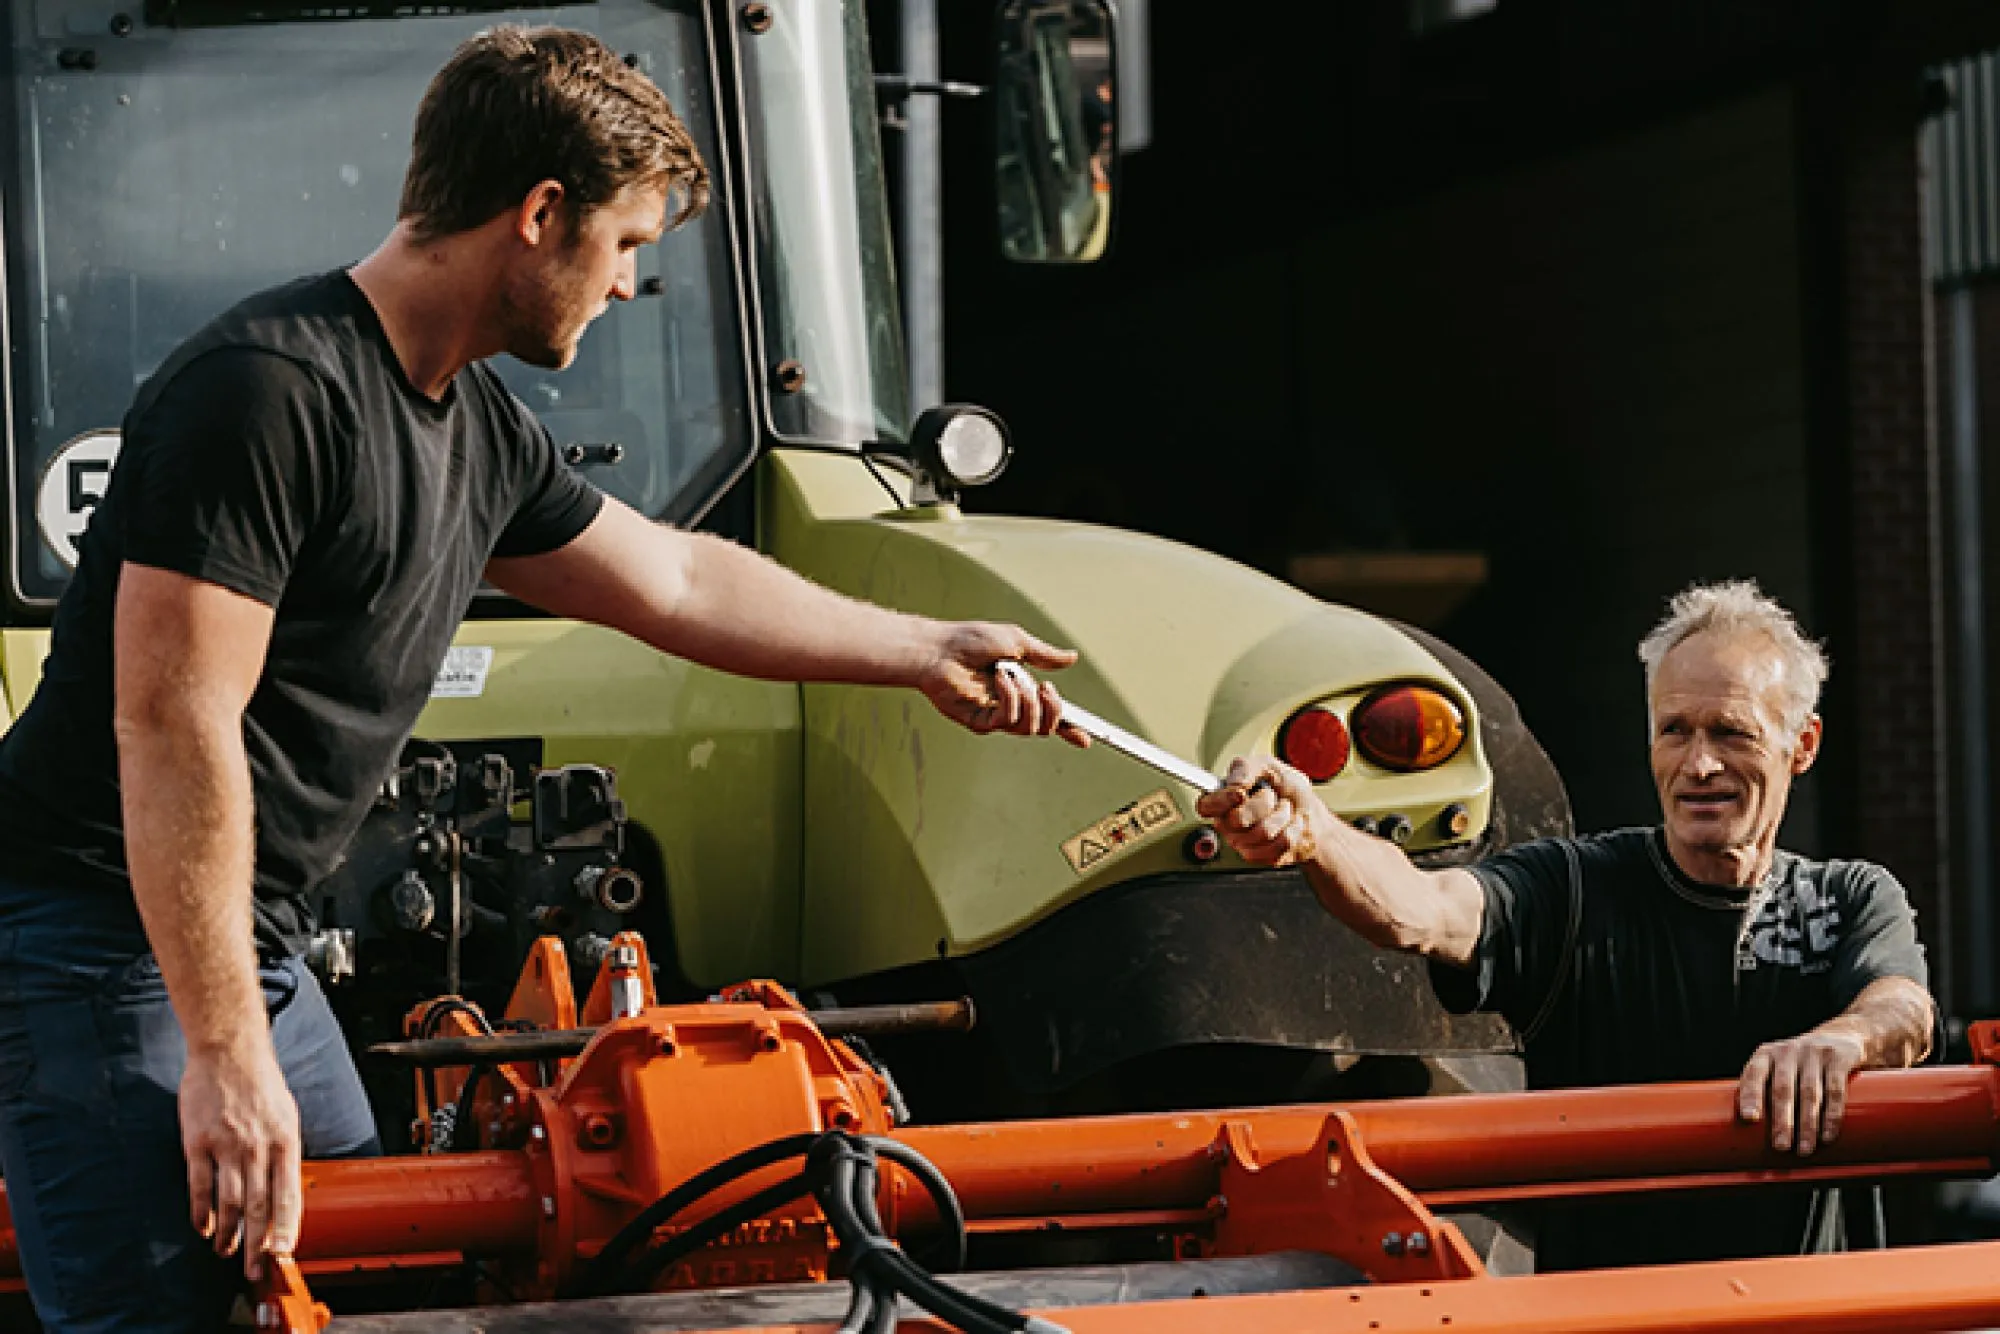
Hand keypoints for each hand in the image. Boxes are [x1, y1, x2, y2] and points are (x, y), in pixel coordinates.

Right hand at [181, 1042, 302, 1280]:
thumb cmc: (261, 1084)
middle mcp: (258, 1147)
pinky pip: (199, 1186)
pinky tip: (203, 1227)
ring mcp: (227, 1145)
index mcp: (285, 1141)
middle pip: (259, 1207)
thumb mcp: (286, 1116)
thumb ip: (284, 1153)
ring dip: (228, 1234)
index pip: (289, 1196)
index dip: (285, 1229)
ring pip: (229, 1202)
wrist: (229, 1051)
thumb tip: (285, 1191)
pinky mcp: (197, 1142)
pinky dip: (201, 1212)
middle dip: (257, 1245)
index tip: (283, 1254)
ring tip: (226, 1252)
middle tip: (254, 1270)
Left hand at [920, 622, 1088, 746]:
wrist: (940, 647)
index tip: (1087, 736)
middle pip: (1046, 727)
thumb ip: (1044, 654)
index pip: (1049, 713)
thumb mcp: (1016, 641)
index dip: (1069, 727)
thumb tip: (1071, 657)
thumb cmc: (970, 640)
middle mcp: (1010, 706)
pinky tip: (1000, 679)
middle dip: (1054, 710)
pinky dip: (1010, 698)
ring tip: (1013, 676)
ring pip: (1029, 727)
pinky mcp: (978, 721)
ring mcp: (994, 715)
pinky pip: (1007, 720)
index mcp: (1021, 689)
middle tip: (1046, 689)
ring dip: (1028, 700)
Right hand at [1195, 757, 1320, 867]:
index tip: (1240, 793)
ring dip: (1282, 816)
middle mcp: (1228, 825)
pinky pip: (1278, 845)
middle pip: (1237, 819)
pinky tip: (1291, 825)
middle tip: (1272, 797)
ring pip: (1262, 832)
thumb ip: (1247, 767)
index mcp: (1223, 800)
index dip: (1220, 801)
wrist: (1310, 813)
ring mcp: (1243, 844)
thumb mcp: (1269, 766)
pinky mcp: (1262, 858)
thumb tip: (1234, 784)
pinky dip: (1293, 830)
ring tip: (1284, 811)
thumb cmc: (1287, 789)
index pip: (1205, 806)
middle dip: (1264, 803)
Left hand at [1736, 1028, 1866, 1155]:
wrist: (1841, 1037)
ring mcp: (1814, 1052)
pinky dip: (1832, 1116)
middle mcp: (1787, 1051)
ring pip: (1810, 1093)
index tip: (1749, 1118)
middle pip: (1782, 1088)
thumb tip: (1756, 1145)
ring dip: (1807, 1125)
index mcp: (1765, 1055)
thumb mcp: (1779, 1070)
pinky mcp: (1838, 1058)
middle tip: (1781, 1147)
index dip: (1750, 1095)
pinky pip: (1835, 1090)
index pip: (1753, 1074)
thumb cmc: (1799, 1065)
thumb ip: (1767, 1096)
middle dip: (1781, 1120)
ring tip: (1804, 1149)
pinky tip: (1827, 1135)